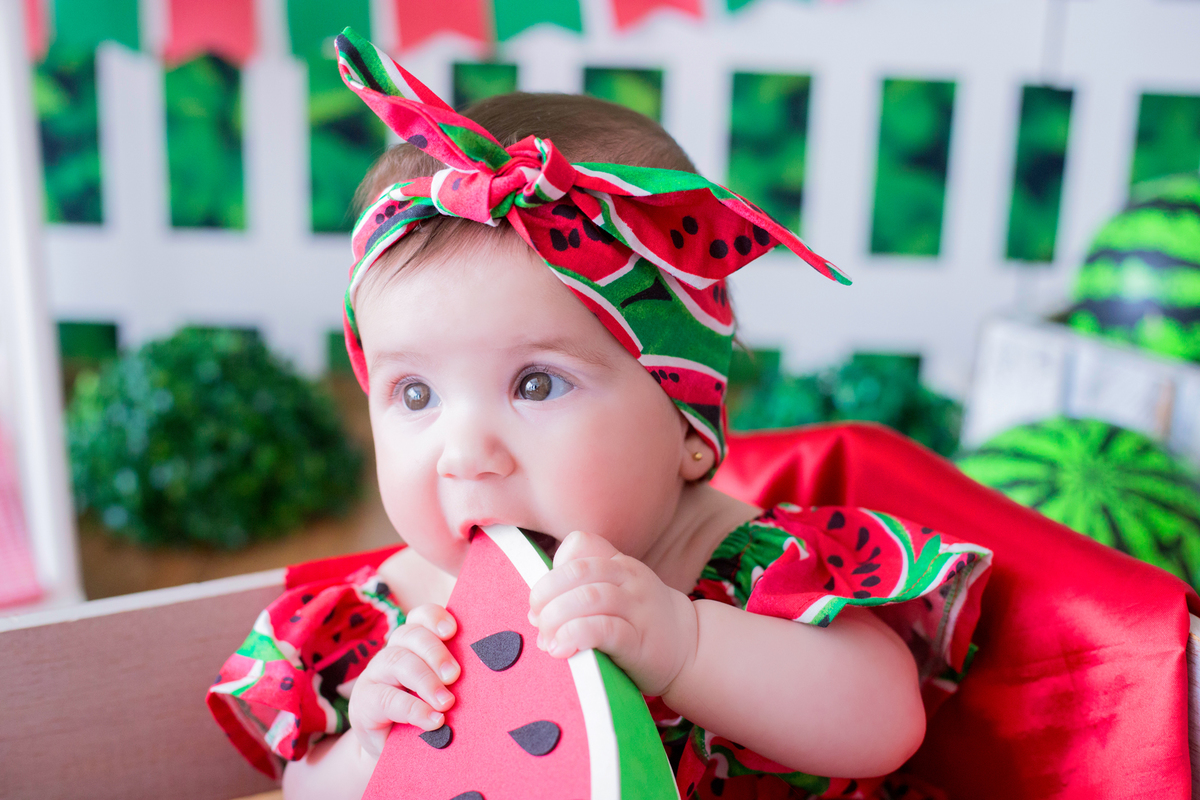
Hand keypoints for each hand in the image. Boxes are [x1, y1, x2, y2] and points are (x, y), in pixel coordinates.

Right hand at [346, 603, 460, 758]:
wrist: (394, 751)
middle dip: (435, 652)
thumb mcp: (442, 691)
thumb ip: (455, 678)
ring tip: (446, 702)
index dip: (434, 617)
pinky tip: (433, 720)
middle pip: (409, 636)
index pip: (420, 617)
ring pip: (397, 662)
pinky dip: (413, 709)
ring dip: (425, 681)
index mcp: (413, 644)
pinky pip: (387, 698)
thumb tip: (489, 677)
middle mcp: (392, 653)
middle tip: (455, 675)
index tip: (452, 630)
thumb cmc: (426, 713)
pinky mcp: (364, 702)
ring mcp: (375, 675)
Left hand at [527, 530, 697, 696]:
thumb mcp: (616, 591)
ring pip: (588, 598)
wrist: (688, 647)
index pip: (579, 546)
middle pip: (577, 573)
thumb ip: (579, 591)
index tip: (542, 601)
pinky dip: (576, 635)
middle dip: (546, 596)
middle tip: (538, 622)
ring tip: (547, 641)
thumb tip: (537, 613)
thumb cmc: (639, 620)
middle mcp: (629, 579)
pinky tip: (562, 649)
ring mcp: (637, 608)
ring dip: (557, 618)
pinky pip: (604, 629)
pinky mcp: (639, 641)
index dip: (552, 572)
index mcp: (619, 564)